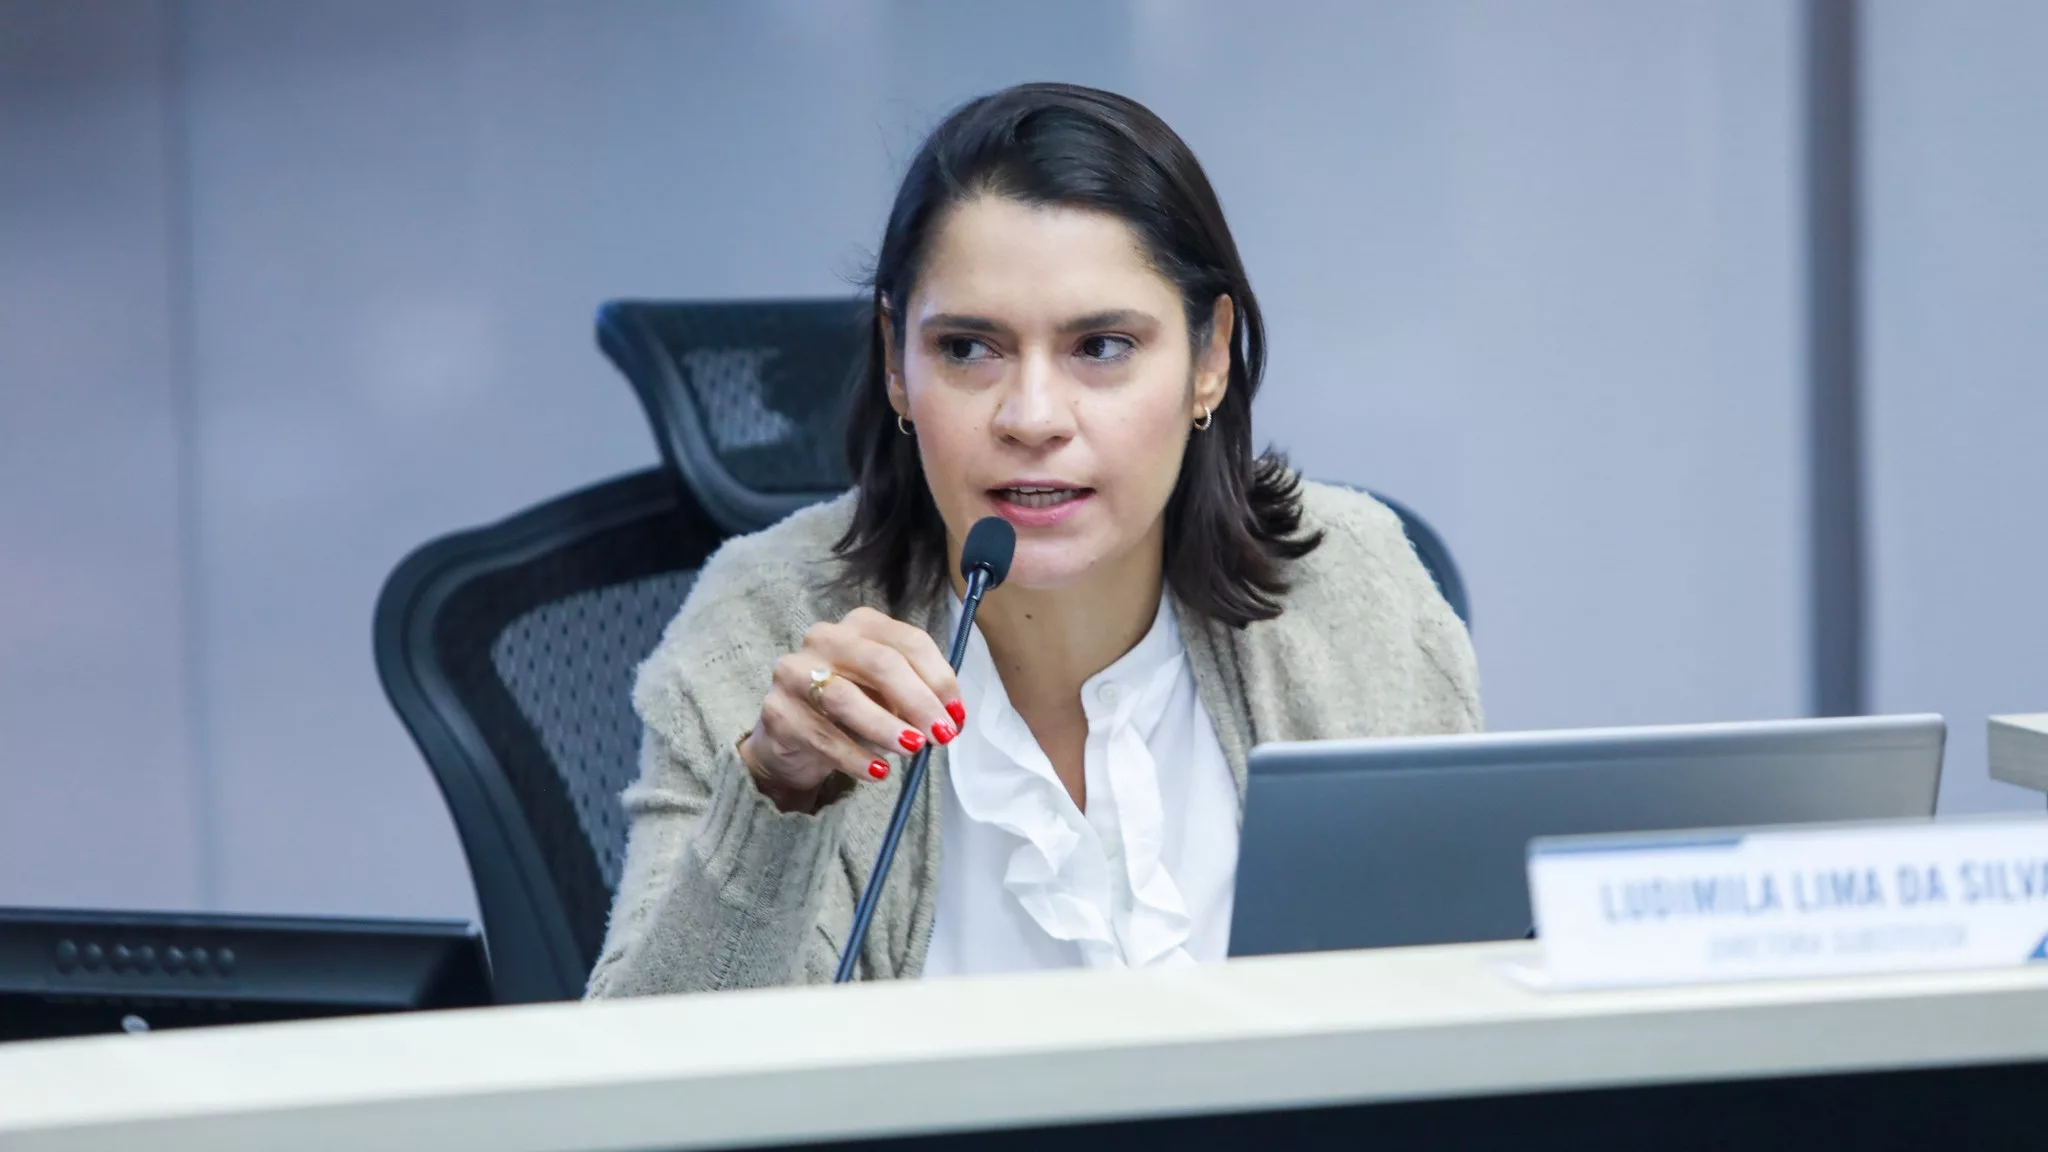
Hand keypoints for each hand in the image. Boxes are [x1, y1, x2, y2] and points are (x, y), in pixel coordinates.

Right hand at [738, 607, 965, 812]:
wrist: (793, 740)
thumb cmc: (852, 711)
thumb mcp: (889, 697)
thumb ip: (918, 698)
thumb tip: (952, 718)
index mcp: (862, 625)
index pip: (909, 642)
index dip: (939, 678)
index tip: (957, 714)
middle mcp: (825, 638)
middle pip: (879, 663)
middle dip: (917, 701)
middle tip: (941, 735)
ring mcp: (795, 672)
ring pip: (845, 696)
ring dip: (885, 726)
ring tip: (912, 749)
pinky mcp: (778, 711)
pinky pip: (822, 735)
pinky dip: (855, 756)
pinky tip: (878, 772)